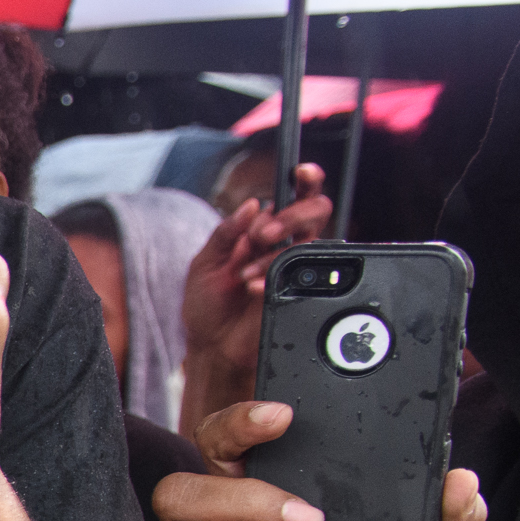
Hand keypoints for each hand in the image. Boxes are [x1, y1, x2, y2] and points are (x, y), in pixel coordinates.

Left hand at [181, 166, 333, 416]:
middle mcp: (284, 245)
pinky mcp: (301, 290)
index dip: (305, 179)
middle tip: (261, 235)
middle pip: (315, 210)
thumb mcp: (204, 263)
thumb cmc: (207, 306)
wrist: (212, 348)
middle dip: (290, 217)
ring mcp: (295, 267)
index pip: (293, 197)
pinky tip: (252, 288)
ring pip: (310, 240)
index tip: (299, 172)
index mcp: (262, 231)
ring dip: (274, 252)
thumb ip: (226, 232)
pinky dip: (273, 276)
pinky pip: (304, 272)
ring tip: (243, 274)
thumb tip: (253, 204)